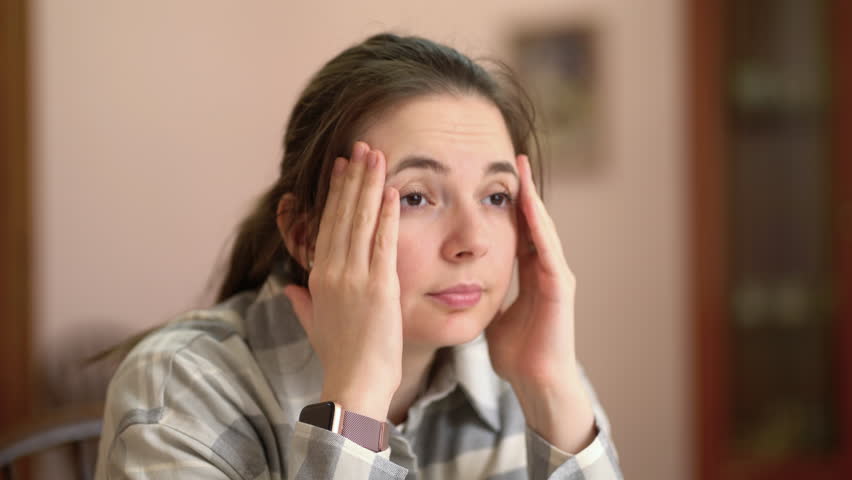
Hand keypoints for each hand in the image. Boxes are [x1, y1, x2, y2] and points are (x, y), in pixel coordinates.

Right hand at [282, 141, 400, 420]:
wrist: (354, 384)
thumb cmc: (340, 358)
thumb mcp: (315, 326)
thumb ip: (301, 303)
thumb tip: (287, 288)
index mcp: (318, 278)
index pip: (327, 226)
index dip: (335, 194)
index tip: (342, 168)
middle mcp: (332, 272)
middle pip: (342, 215)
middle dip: (352, 178)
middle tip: (360, 147)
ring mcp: (354, 278)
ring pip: (361, 221)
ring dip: (369, 186)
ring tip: (375, 155)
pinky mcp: (379, 287)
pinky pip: (383, 242)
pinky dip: (387, 215)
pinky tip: (392, 191)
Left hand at [485, 154, 578, 388]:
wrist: (536, 382)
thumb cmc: (516, 354)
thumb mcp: (493, 315)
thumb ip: (484, 295)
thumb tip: (460, 284)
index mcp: (530, 274)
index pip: (519, 230)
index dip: (508, 205)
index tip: (494, 180)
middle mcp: (547, 270)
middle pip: (534, 222)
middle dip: (524, 192)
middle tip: (514, 160)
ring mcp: (556, 277)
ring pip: (543, 230)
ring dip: (533, 200)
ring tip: (522, 172)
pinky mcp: (560, 288)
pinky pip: (548, 250)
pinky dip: (539, 227)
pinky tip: (530, 207)